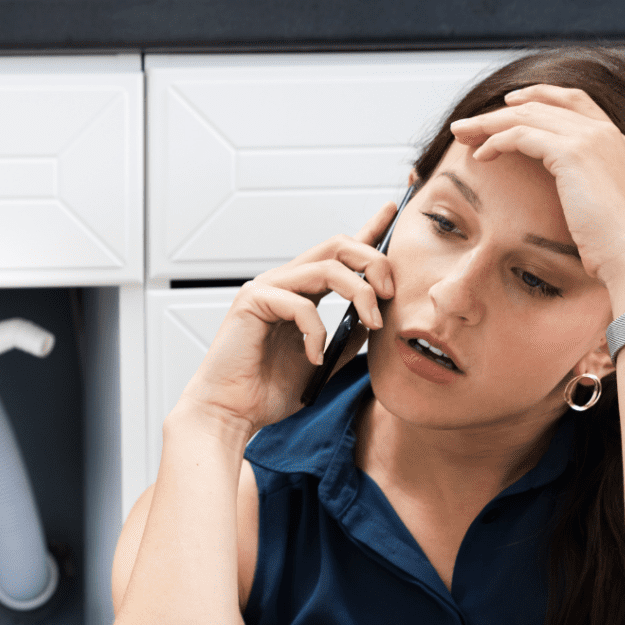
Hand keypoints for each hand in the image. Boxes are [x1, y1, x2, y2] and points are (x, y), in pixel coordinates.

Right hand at [172, 202, 395, 438]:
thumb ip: (345, 338)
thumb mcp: (322, 361)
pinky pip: (301, 304)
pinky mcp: (252, 301)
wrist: (232, 412)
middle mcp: (284, 284)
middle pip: (338, 246)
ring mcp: (267, 288)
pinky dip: (316, 332)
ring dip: (359, 293)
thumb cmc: (266, 391)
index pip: (338, 255)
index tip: (392, 212)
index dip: (367, 231)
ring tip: (371, 323)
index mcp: (300, 294)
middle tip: (390, 293)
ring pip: (328, 268)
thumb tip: (374, 319)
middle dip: (373, 262)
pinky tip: (314, 356)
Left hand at [449, 85, 624, 296]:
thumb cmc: (613, 242)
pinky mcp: (571, 153)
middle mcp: (603, 131)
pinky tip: (479, 155)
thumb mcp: (599, 203)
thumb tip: (566, 194)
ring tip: (461, 134)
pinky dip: (496, 141)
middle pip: (541, 105)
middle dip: (500, 112)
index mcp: (613, 139)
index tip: (508, 104)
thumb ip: (583, 185)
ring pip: (526, 116)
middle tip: (467, 124)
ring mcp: (589, 138)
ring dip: (488, 123)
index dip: (537, 96)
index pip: (571, 100)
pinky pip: (521, 135)